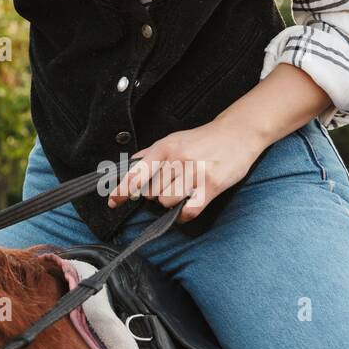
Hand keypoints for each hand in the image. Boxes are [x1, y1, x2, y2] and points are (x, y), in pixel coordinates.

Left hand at [106, 119, 265, 222]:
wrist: (237, 133)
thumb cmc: (203, 139)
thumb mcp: (173, 140)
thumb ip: (151, 154)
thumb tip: (131, 164)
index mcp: (164, 148)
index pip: (136, 173)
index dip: (122, 190)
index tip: (112, 202)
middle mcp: (177, 160)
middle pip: (151, 192)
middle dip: (156, 193)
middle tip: (171, 184)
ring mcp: (194, 173)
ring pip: (167, 202)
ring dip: (171, 202)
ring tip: (182, 191)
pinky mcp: (211, 186)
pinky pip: (188, 210)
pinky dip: (183, 215)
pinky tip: (186, 208)